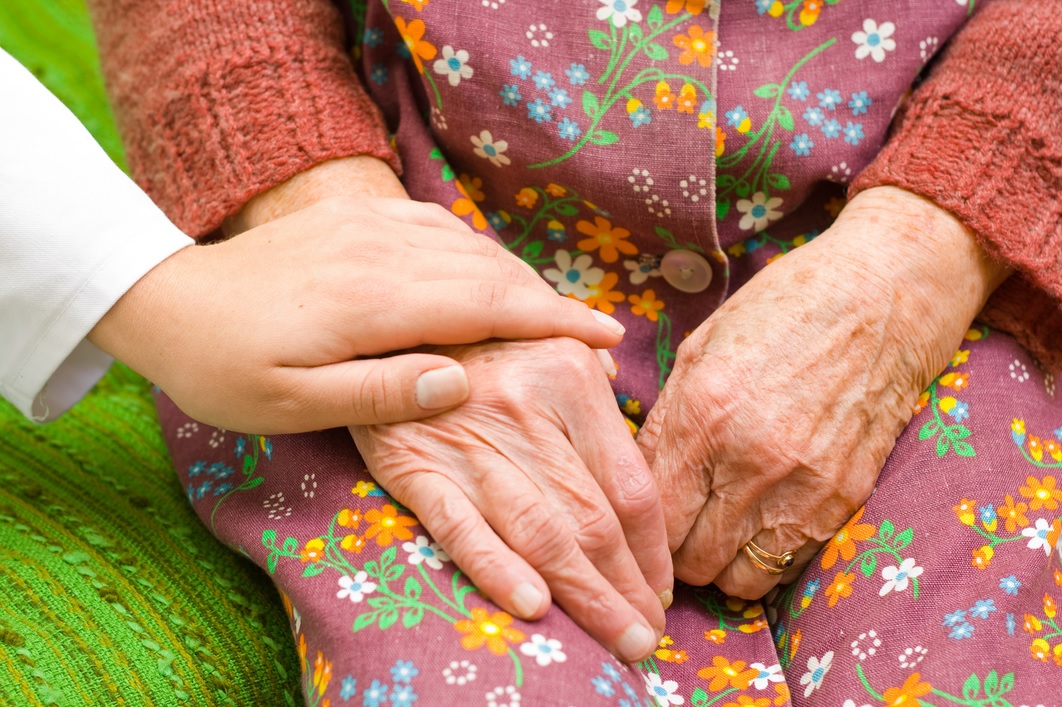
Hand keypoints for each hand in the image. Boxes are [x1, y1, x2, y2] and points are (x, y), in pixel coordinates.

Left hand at [90, 158, 625, 432]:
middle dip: (551, 302)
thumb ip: (379, 394)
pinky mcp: (353, 218)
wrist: (163, 300)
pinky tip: (487, 273)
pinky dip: (476, 251)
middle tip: (595, 336)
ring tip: (552, 314)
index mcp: (374, 301)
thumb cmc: (224, 368)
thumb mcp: (292, 404)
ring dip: (518, 278)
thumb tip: (462, 383)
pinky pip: (436, 226)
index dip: (555, 321)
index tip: (607, 339)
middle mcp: (381, 251)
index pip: (489, 305)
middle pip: (491, 271)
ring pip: (469, 246)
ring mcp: (367, 227)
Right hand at [350, 337, 672, 661]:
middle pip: (593, 520)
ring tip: (618, 640)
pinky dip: (499, 571)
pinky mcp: (416, 467)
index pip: (629, 484)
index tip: (662, 587)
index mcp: (568, 375)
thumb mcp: (539, 328)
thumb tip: (624, 379)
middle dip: (628, 589)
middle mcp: (526, 409)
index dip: (653, 549)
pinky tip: (536, 608)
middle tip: (648, 637)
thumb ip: (588, 364)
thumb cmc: (471, 336)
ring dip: (587, 598)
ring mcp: (470, 442)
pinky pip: (463, 529)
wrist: (379, 330)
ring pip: (542, 534)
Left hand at [638, 187, 1008, 597]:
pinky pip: (790, 565)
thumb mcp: (700, 350)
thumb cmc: (781, 311)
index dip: (641, 526)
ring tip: (719, 531)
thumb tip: (633, 477)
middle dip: (676, 552)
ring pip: (739, 579)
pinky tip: (761, 523)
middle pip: (692, 560)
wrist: (881, 296)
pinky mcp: (844, 499)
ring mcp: (802, 485)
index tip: (644, 520)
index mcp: (703, 416)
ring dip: (722, 564)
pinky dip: (767, 557)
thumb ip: (664, 422)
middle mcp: (749, 460)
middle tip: (679, 528)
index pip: (654, 516)